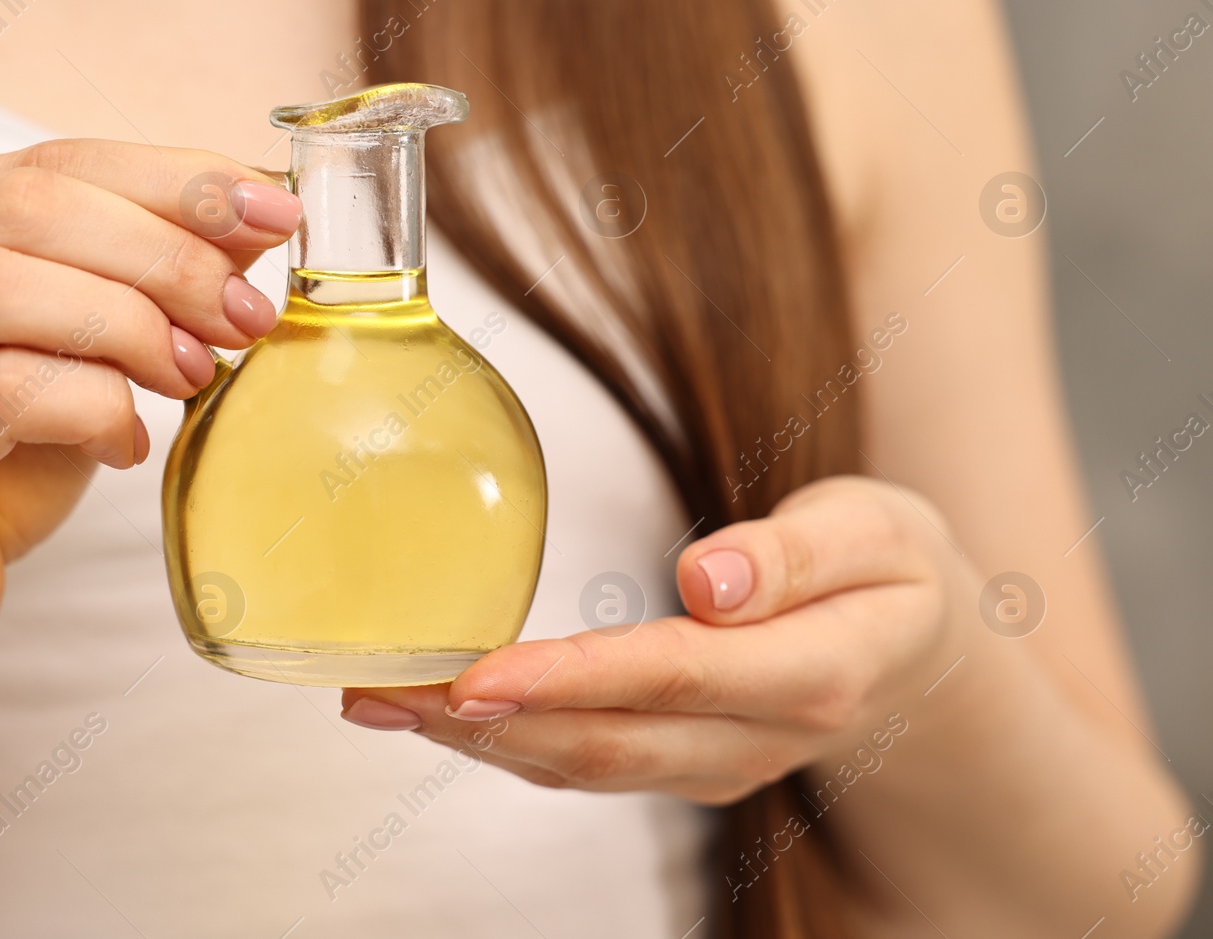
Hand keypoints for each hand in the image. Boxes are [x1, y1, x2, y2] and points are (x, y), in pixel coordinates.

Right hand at [0, 140, 300, 689]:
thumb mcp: (78, 350)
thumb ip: (146, 274)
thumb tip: (257, 210)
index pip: (50, 161)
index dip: (173, 179)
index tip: (274, 213)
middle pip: (23, 208)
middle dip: (163, 253)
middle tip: (243, 315)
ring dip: (126, 323)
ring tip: (189, 375)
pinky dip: (93, 407)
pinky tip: (126, 442)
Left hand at [340, 476, 970, 803]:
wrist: (918, 645)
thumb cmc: (886, 568)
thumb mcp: (872, 530)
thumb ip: (792, 555)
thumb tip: (708, 580)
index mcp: (810, 675)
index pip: (671, 678)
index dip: (568, 681)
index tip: (473, 675)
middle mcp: (757, 740)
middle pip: (606, 744)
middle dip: (483, 724)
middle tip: (378, 690)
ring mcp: (717, 765)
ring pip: (583, 767)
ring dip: (474, 741)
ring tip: (378, 699)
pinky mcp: (683, 764)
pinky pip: (585, 764)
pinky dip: (505, 742)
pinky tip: (440, 711)